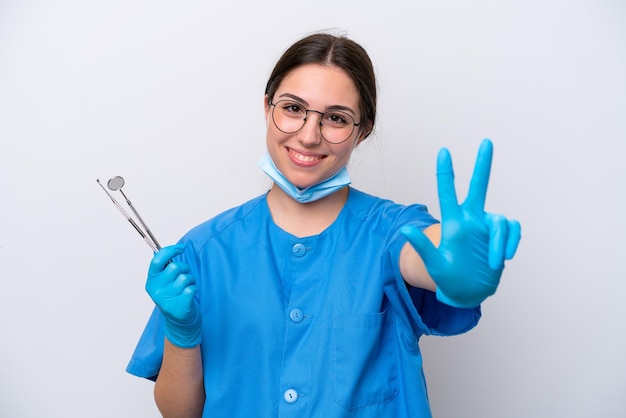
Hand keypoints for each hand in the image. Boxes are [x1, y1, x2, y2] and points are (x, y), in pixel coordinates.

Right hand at [146, 244, 201, 347]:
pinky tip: (189, 295)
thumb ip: (165, 266)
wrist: (179, 320)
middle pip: (175, 267)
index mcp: (151, 281)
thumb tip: (173, 248)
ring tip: (186, 287)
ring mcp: (165, 299)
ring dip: (190, 280)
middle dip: (185, 269)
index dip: (170, 250)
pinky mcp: (177, 307)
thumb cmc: (173, 295)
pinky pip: (191, 289)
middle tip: (184, 277)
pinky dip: (193, 289)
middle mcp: (155, 290)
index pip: (157, 260)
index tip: (181, 248)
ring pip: (185, 278)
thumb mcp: (164, 281)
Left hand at [401, 139, 520, 307]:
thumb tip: (405, 230)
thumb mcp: (434, 264)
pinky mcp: (502, 237)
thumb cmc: (448, 278)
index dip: (445, 172)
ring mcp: (488, 227)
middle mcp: (471, 220)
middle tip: (486, 142)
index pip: (447, 193)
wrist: (469, 293)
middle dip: (483, 165)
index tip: (443, 151)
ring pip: (501, 222)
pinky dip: (510, 243)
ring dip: (500, 242)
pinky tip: (504, 258)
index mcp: (453, 223)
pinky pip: (512, 230)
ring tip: (495, 263)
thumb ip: (423, 247)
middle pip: (479, 186)